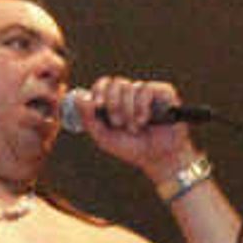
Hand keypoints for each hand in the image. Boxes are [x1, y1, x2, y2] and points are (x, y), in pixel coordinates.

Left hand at [63, 76, 195, 185]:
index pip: (103, 84)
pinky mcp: (164, 92)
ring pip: (130, 87)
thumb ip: (88, 118)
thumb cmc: (132, 149)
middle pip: (115, 83)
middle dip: (113, 105)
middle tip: (118, 123)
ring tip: (135, 128)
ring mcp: (147, 92)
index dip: (98, 90)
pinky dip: (142, 108)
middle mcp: (131, 94)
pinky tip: (145, 121)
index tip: (98, 105)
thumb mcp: (103, 137)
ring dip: (129, 112)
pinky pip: (146, 90)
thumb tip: (79, 95)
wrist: (158, 159)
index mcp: (116, 101)